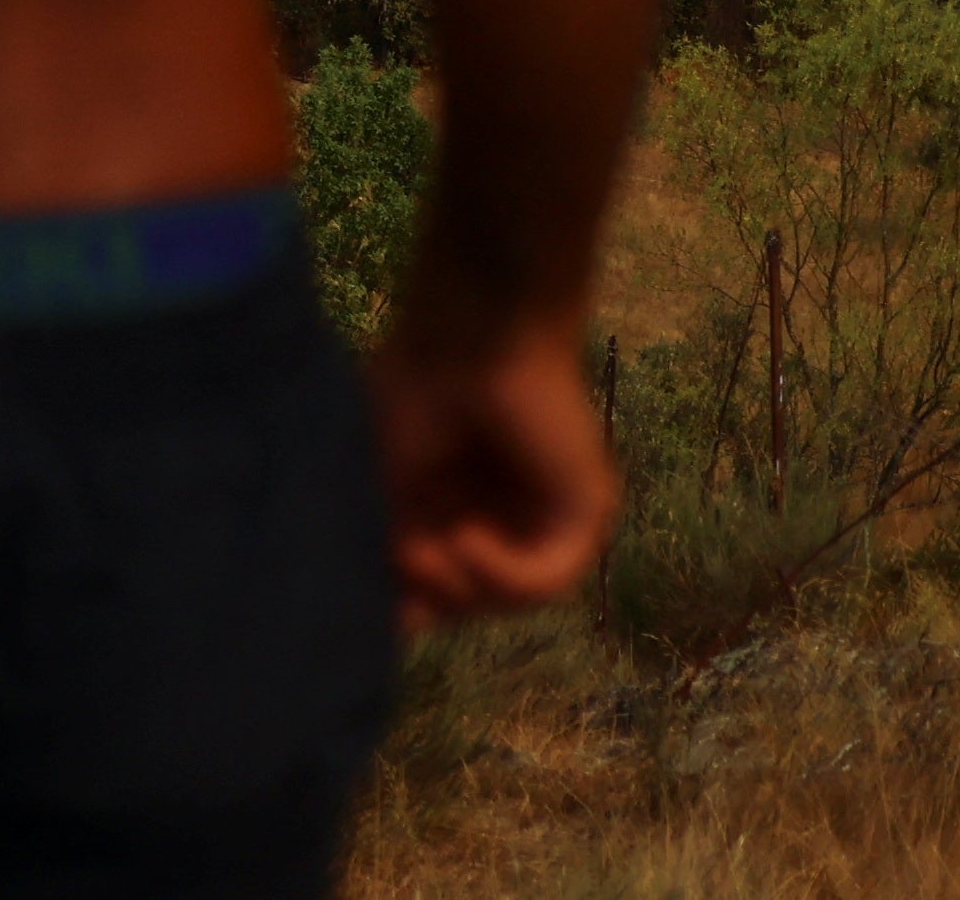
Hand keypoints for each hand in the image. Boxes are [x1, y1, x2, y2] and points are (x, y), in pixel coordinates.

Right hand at [362, 309, 616, 627]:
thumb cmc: (417, 387)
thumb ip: (400, 553)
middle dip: (430, 595)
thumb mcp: (390, 486)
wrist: (467, 330)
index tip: (377, 610)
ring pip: (509, 600)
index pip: (442, 581)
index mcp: (458, 504)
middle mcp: (506, 517)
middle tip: (399, 565)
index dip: (409, 602)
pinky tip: (466, 536)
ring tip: (428, 547)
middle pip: (472, 601)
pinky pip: (547, 578)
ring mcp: (546, 518)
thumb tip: (398, 628)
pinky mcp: (582, 514)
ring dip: (461, 584)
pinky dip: (501, 572)